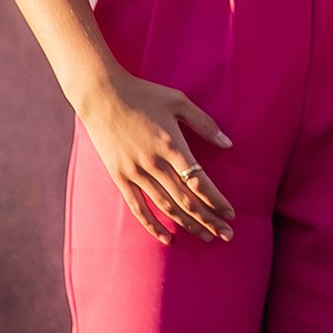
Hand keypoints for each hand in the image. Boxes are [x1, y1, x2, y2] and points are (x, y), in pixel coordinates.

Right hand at [74, 71, 235, 244]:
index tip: (230, 213)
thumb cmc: (144, 94)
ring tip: (206, 236)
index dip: (216, 200)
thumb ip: (204, 123)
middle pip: (186, 199)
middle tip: (227, 235)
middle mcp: (154, 163)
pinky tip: (166, 238)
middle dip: (209, 219)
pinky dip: (152, 225)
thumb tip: (228, 144)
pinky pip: (137, 207)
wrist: (101, 94)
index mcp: (172, 144)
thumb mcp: (179, 101)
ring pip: (165, 206)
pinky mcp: (119, 176)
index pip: (199, 181)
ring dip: (187, 224)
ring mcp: (135, 172)